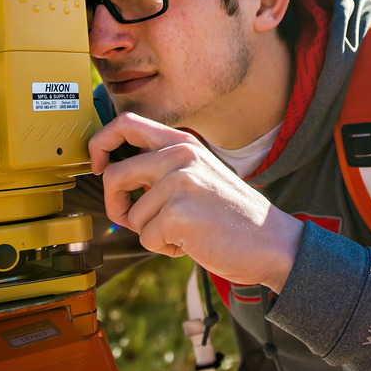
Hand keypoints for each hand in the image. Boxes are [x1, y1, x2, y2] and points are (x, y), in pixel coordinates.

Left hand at [89, 113, 303, 292]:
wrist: (272, 241)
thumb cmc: (232, 214)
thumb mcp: (199, 172)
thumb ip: (163, 166)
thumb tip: (114, 174)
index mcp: (182, 141)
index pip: (125, 123)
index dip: (100, 143)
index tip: (98, 165)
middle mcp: (179, 155)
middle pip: (113, 175)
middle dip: (115, 204)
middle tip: (130, 219)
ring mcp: (179, 182)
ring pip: (132, 215)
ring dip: (152, 233)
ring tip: (185, 231)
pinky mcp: (178, 213)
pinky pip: (147, 238)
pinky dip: (165, 248)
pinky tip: (193, 242)